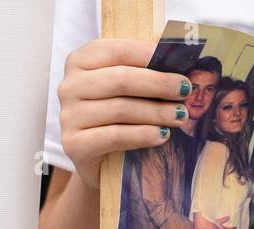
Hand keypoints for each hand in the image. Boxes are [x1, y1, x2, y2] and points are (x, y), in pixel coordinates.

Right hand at [58, 39, 192, 188]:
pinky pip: (114, 136)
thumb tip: (172, 45)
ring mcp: (68, 116)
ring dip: (157, 112)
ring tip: (179, 116)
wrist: (99, 159)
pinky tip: (162, 135)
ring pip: (120, 109)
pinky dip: (143, 135)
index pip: (118, 51)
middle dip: (159, 85)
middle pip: (120, 79)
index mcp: (80, 61)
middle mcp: (68, 86)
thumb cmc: (117, 114)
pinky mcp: (72, 144)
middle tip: (185, 92)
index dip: (151, 55)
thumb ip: (144, 63)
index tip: (180, 64)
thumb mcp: (128, 83)